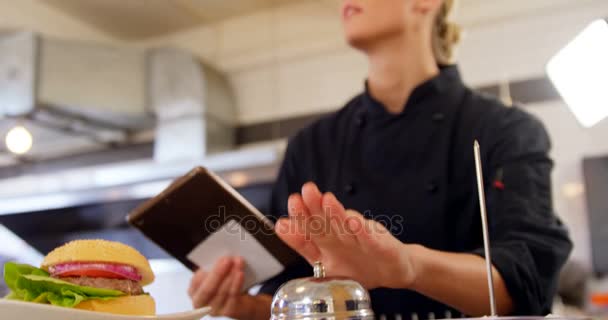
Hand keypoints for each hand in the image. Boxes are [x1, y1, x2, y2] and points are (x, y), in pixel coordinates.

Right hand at [189, 256, 270, 318]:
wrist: (242, 300)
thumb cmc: (224, 283)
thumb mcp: (216, 274)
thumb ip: (214, 266)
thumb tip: (221, 255)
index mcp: (194, 291)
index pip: (195, 282)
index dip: (203, 272)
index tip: (212, 260)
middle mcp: (201, 303)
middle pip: (207, 289)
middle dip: (217, 273)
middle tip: (227, 259)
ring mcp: (215, 310)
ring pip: (221, 292)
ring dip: (230, 275)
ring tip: (238, 261)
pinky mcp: (229, 312)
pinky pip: (233, 297)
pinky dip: (236, 283)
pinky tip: (240, 273)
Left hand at [275, 182, 417, 288]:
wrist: (392, 270)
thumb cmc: (358, 262)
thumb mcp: (326, 262)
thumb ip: (304, 244)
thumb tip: (281, 225)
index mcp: (325, 241)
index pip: (308, 230)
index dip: (297, 224)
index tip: (282, 223)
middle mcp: (340, 235)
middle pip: (324, 221)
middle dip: (313, 207)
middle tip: (304, 193)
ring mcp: (359, 238)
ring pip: (345, 224)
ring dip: (335, 212)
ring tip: (326, 199)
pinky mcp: (378, 243)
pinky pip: (368, 237)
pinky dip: (361, 230)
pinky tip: (353, 221)